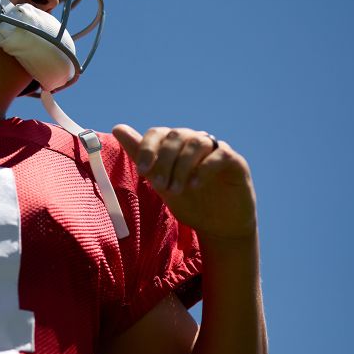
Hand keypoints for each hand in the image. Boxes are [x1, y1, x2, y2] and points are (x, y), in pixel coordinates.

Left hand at [112, 124, 255, 240]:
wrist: (218, 226)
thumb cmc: (189, 202)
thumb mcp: (161, 182)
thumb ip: (142, 157)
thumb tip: (118, 127)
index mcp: (176, 146)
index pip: (158, 133)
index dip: (148, 148)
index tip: (142, 171)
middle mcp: (196, 142)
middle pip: (176, 135)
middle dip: (164, 160)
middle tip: (160, 185)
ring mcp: (216, 150)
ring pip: (196, 142)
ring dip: (182, 166)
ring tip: (177, 190)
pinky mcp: (235, 161)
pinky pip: (220, 154)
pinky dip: (204, 168)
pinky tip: (195, 185)